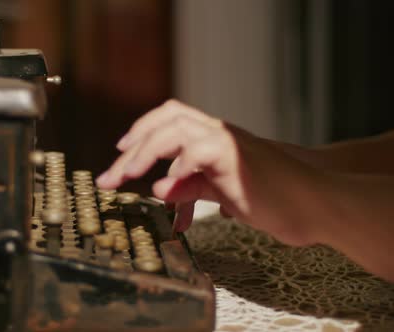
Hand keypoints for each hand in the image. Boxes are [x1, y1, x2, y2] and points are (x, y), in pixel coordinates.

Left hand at [96, 99, 324, 245]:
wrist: (312, 204)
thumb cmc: (269, 197)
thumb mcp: (219, 190)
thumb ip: (190, 187)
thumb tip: (161, 191)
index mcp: (212, 137)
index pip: (169, 119)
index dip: (142, 131)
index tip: (121, 154)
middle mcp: (217, 132)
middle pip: (166, 120)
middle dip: (134, 146)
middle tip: (112, 176)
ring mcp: (227, 142)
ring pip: (176, 129)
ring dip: (146, 151)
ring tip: (128, 176)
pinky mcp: (236, 157)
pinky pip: (200, 151)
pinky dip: (179, 166)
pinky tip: (166, 187)